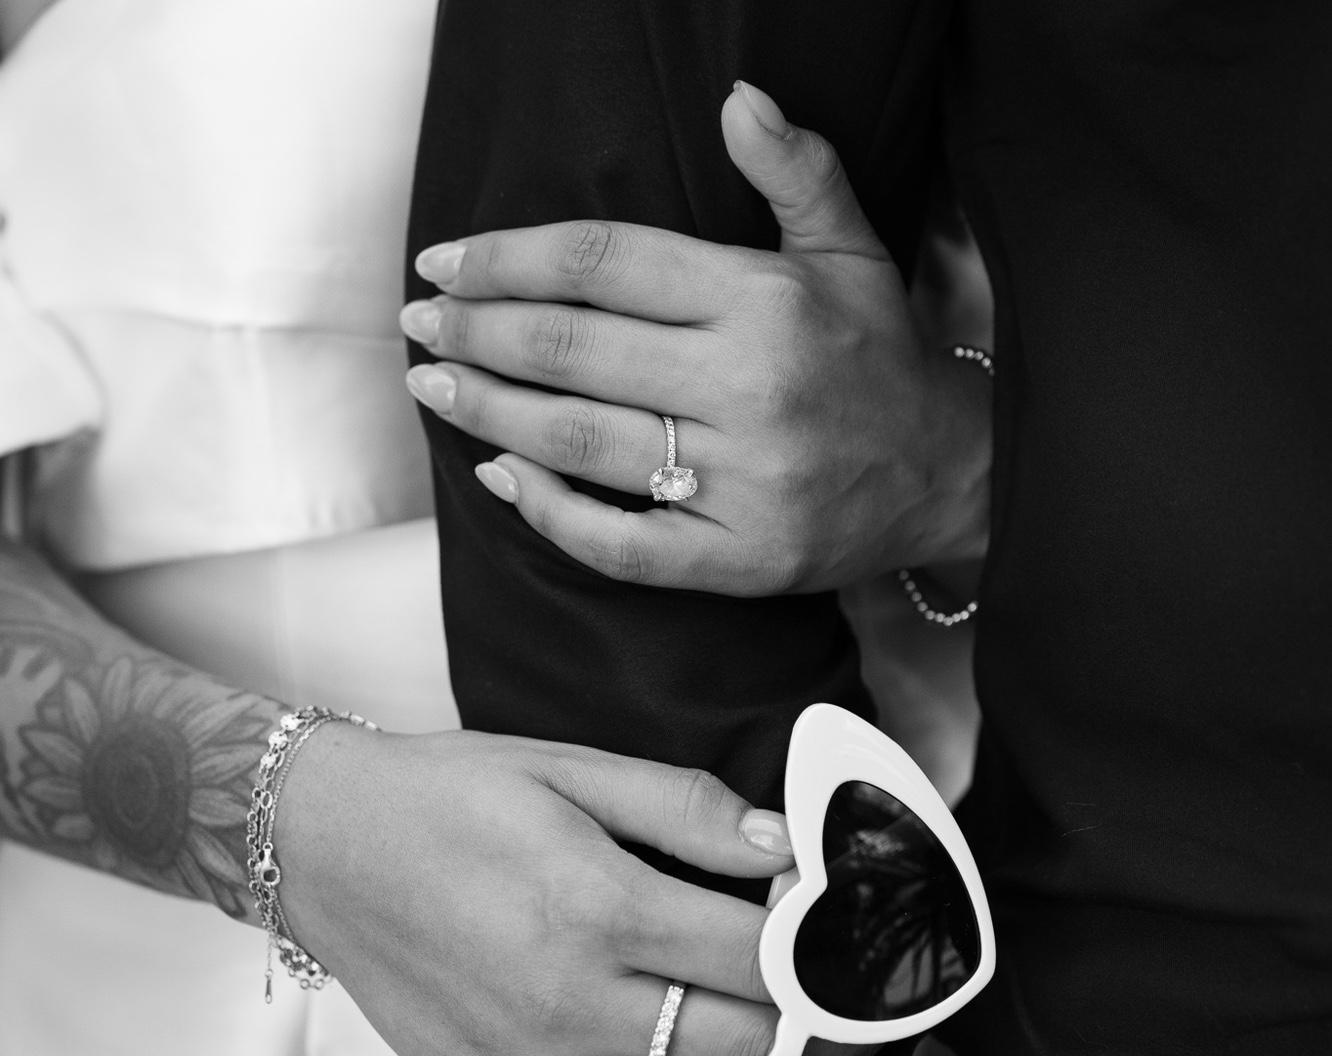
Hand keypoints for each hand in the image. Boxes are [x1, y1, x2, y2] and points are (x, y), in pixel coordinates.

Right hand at [275, 724, 855, 1055]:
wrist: (324, 839)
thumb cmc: (446, 799)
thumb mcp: (570, 770)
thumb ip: (685, 807)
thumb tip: (784, 841)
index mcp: (599, 905)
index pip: (759, 956)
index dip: (827, 958)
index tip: (860, 958)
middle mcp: (570, 1002)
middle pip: (740, 1049)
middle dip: (823, 1047)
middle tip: (868, 1038)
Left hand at [401, 81, 989, 596]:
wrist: (947, 475)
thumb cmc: (880, 357)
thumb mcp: (852, 251)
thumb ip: (797, 173)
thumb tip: (737, 97)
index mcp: (764, 300)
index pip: (603, 264)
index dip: (506, 258)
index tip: (444, 262)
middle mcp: (748, 386)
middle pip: (571, 349)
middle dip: (474, 332)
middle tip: (418, 325)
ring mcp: (741, 479)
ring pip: (578, 440)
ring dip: (488, 411)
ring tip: (433, 388)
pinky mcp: (736, 555)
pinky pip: (617, 543)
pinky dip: (548, 512)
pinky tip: (502, 477)